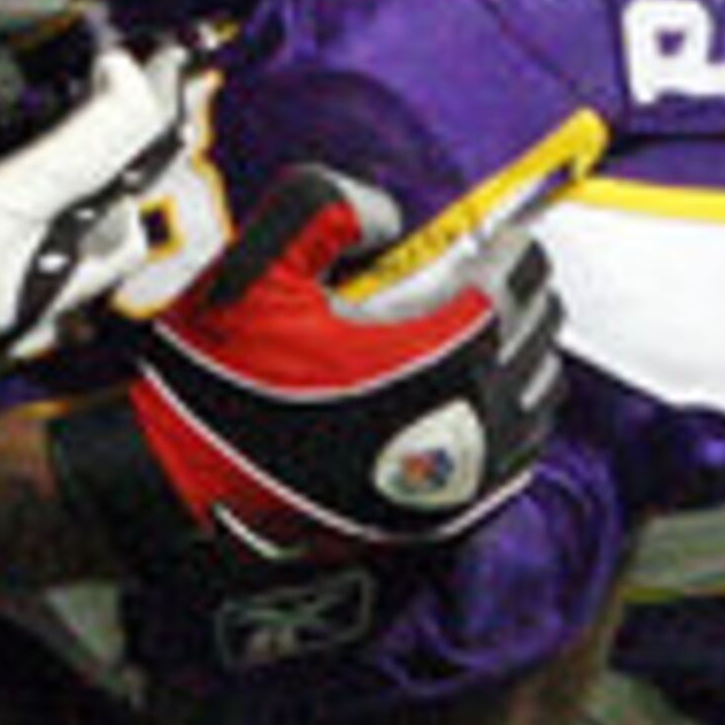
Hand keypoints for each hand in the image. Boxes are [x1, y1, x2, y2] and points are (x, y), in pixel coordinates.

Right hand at [0, 46, 178, 449]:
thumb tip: (8, 79)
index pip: (99, 153)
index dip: (123, 93)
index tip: (111, 56)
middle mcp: (11, 296)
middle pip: (123, 218)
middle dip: (132, 151)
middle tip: (119, 99)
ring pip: (99, 273)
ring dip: (107, 209)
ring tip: (79, 158)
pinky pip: (57, 306)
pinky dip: (71, 256)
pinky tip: (35, 222)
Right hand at [49, 164, 560, 582]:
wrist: (186, 487)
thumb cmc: (220, 379)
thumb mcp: (255, 267)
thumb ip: (326, 207)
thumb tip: (392, 216)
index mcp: (437, 352)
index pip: (515, 282)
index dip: (512, 246)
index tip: (497, 232)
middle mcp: (470, 419)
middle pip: (538, 337)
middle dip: (523, 296)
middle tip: (492, 271)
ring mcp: (464, 477)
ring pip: (538, 400)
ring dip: (524, 356)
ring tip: (490, 330)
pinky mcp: (446, 517)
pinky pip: (519, 459)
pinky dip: (515, 419)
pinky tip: (481, 401)